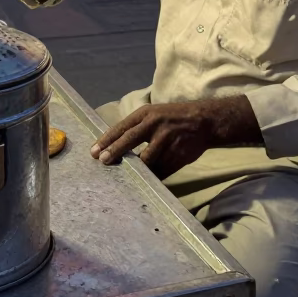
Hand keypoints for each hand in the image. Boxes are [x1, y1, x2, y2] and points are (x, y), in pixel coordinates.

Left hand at [90, 96, 260, 179]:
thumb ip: (137, 127)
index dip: (106, 140)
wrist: (204, 120)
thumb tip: (113, 146)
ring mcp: (167, 140)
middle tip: (102, 162)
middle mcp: (155, 125)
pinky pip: (161, 170)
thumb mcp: (154, 114)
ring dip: (134, 170)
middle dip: (114, 152)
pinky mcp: (178, 155)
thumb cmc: (173, 117)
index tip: (93, 151)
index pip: (122, 127)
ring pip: (146, 160)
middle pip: (130, 139)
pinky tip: (143, 182)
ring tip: (123, 176)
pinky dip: (151, 177)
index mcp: (147, 114)